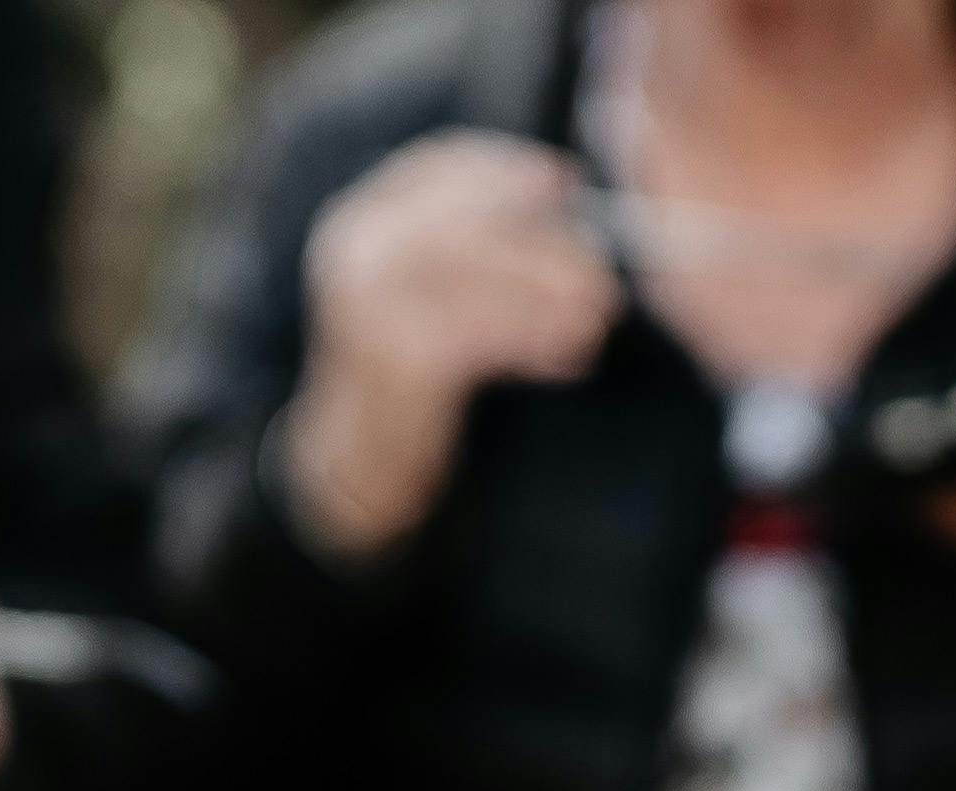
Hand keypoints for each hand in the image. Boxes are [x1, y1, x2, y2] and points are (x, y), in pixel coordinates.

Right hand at [283, 132, 618, 559]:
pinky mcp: (397, 359)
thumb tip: (567, 196)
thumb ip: (476, 245)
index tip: (565, 183)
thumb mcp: (431, 291)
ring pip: (472, 271)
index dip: (505, 168)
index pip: (434, 164)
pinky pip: (480, 335)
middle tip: (600, 269)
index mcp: (362, 219)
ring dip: (546, 292)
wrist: (362, 460)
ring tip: (598, 316)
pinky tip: (570, 356)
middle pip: (459, 218)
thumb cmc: (414, 370)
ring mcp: (369, 303)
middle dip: (538, 238)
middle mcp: (355, 249)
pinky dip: (535, 339)